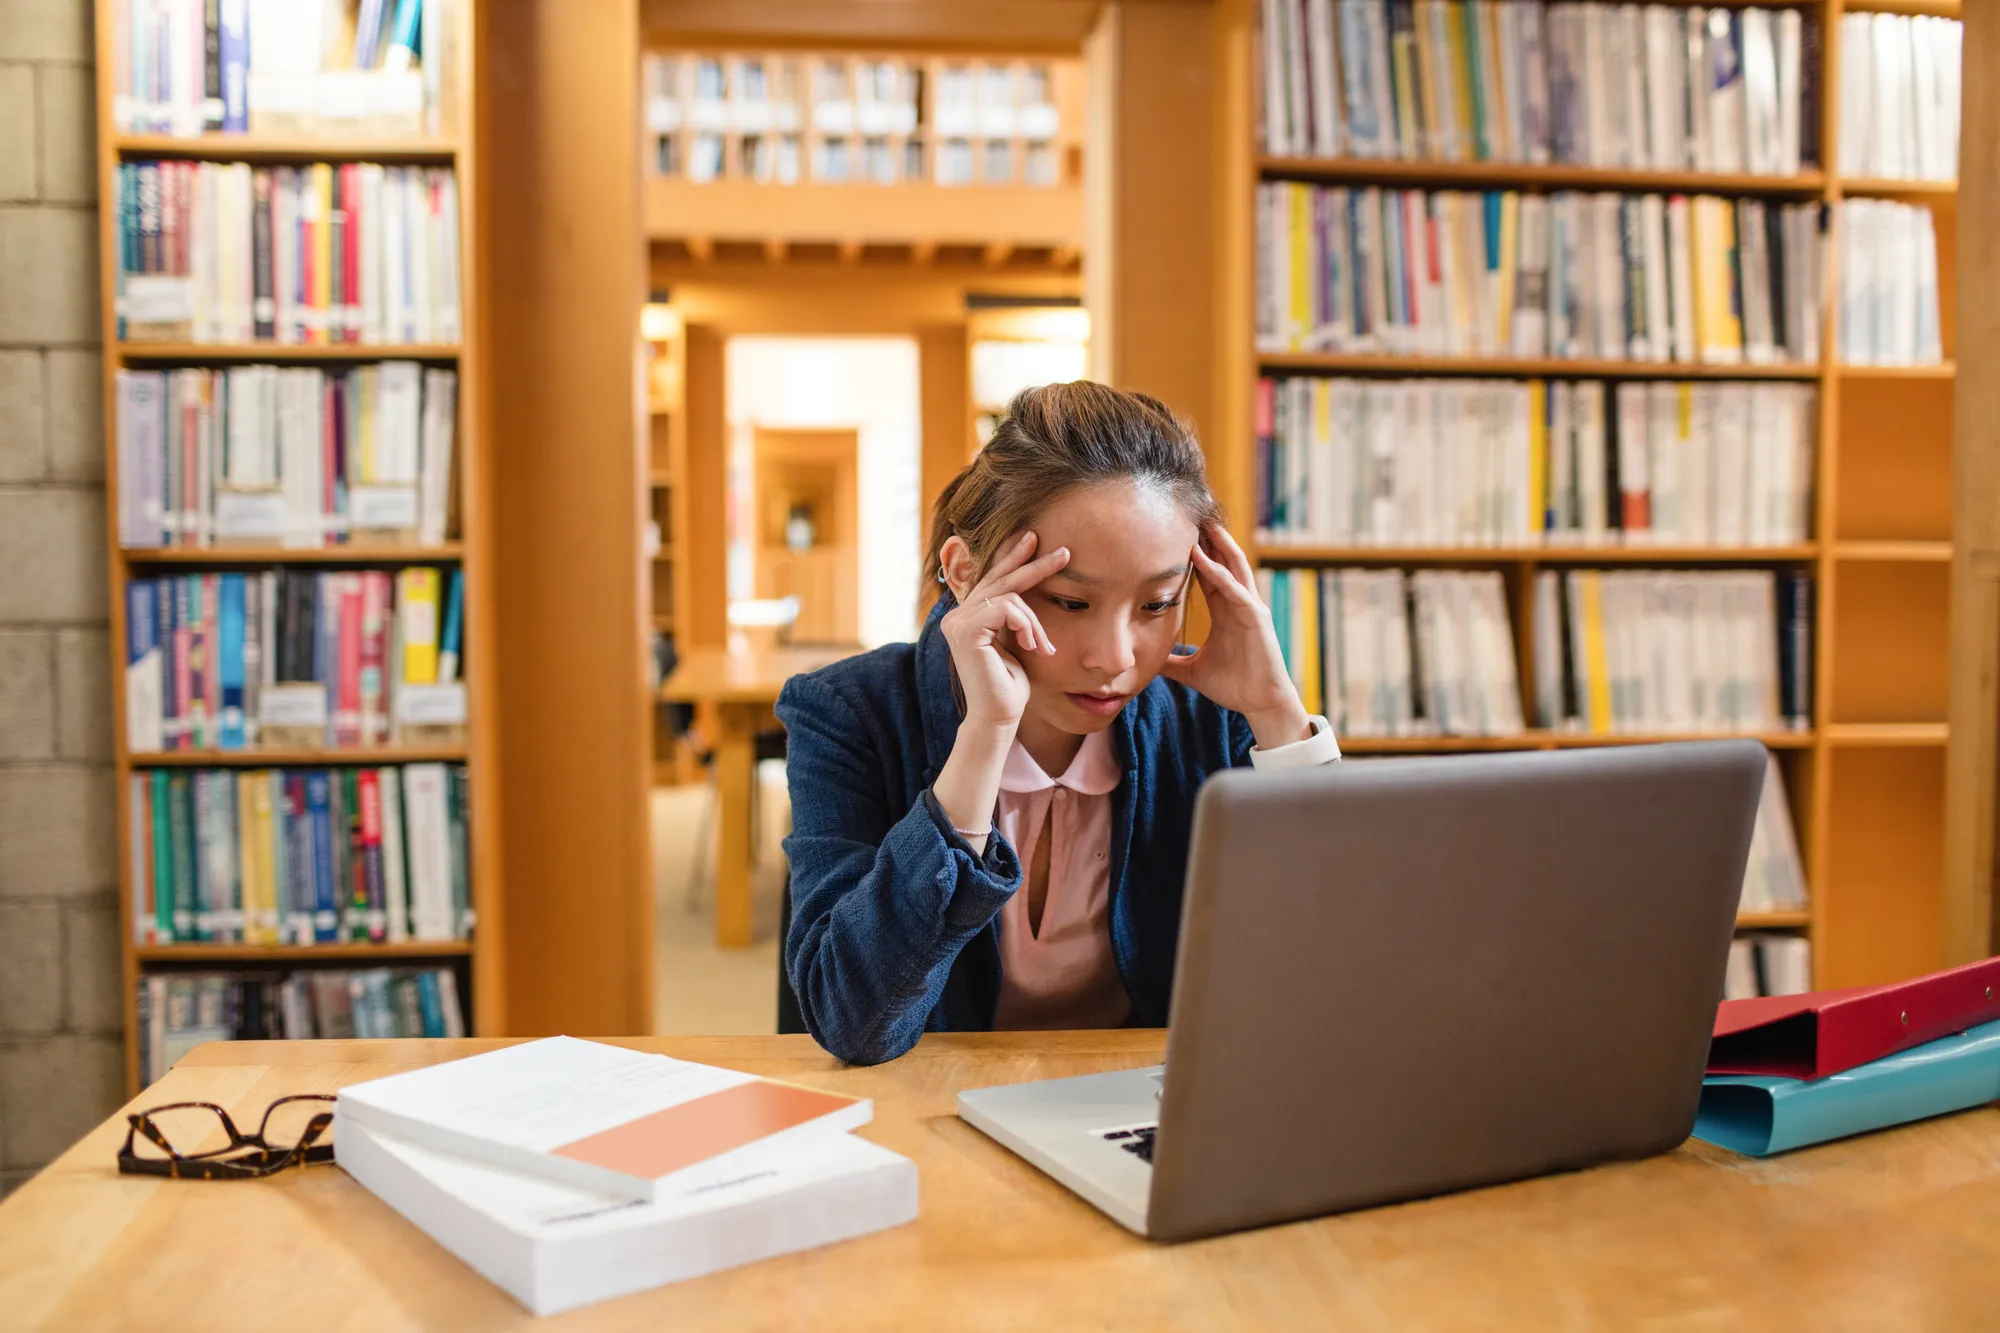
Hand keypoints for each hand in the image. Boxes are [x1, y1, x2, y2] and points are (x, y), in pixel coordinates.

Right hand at [939, 530, 1067, 733]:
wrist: (999, 717)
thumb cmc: (1010, 685)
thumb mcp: (1015, 641)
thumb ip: (1013, 615)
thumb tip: (1024, 586)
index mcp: (965, 617)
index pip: (992, 581)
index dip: (1012, 558)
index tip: (1034, 540)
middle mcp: (955, 617)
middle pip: (1000, 581)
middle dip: (1034, 566)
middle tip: (1064, 553)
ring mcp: (957, 623)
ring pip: (1009, 597)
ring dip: (1034, 621)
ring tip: (1042, 646)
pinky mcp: (965, 632)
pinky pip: (1007, 609)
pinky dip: (1027, 625)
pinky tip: (1033, 646)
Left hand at [1159, 524, 1310, 748]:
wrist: (1260, 703)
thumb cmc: (1233, 686)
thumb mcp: (1192, 671)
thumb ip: (1171, 662)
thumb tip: (1146, 662)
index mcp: (1225, 612)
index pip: (1207, 575)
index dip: (1193, 556)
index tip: (1173, 536)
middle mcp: (1238, 604)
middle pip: (1221, 563)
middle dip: (1208, 540)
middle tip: (1189, 515)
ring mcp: (1249, 608)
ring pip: (1232, 567)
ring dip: (1217, 545)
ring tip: (1201, 524)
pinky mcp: (1256, 617)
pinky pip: (1235, 589)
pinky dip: (1219, 573)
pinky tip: (1202, 558)